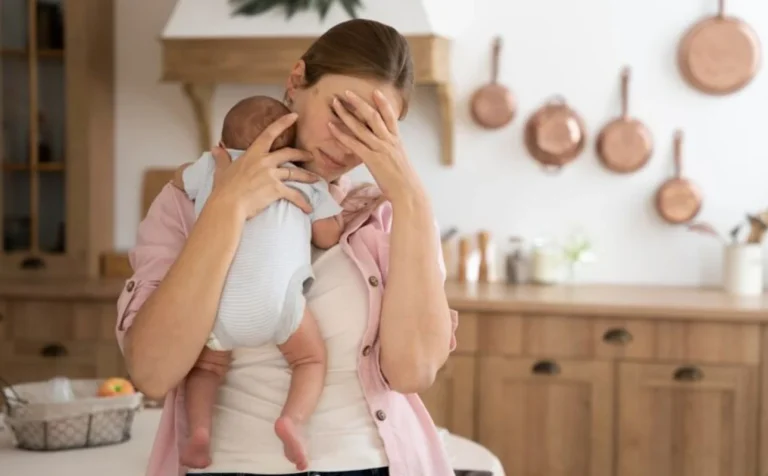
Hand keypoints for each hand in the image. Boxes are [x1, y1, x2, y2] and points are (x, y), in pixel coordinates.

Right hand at [208, 113, 318, 219]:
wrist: (228, 205)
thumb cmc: (224, 189)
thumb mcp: (222, 170)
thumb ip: (222, 158)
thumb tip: (215, 148)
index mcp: (253, 154)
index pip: (269, 133)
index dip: (283, 123)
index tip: (295, 116)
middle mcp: (265, 161)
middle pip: (289, 154)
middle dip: (302, 154)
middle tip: (310, 155)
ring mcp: (272, 175)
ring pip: (295, 174)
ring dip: (307, 177)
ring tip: (315, 180)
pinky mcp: (277, 190)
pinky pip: (294, 195)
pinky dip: (303, 202)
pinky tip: (309, 208)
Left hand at [327, 90, 425, 204]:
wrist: (408, 192)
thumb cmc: (404, 180)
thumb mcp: (400, 159)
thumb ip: (391, 149)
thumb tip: (384, 145)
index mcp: (396, 140)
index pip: (390, 116)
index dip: (383, 103)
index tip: (375, 91)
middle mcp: (389, 141)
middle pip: (373, 116)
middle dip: (359, 102)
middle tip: (347, 92)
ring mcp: (380, 149)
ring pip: (361, 127)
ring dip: (346, 113)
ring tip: (336, 103)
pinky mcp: (371, 159)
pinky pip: (354, 143)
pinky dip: (341, 134)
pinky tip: (331, 126)